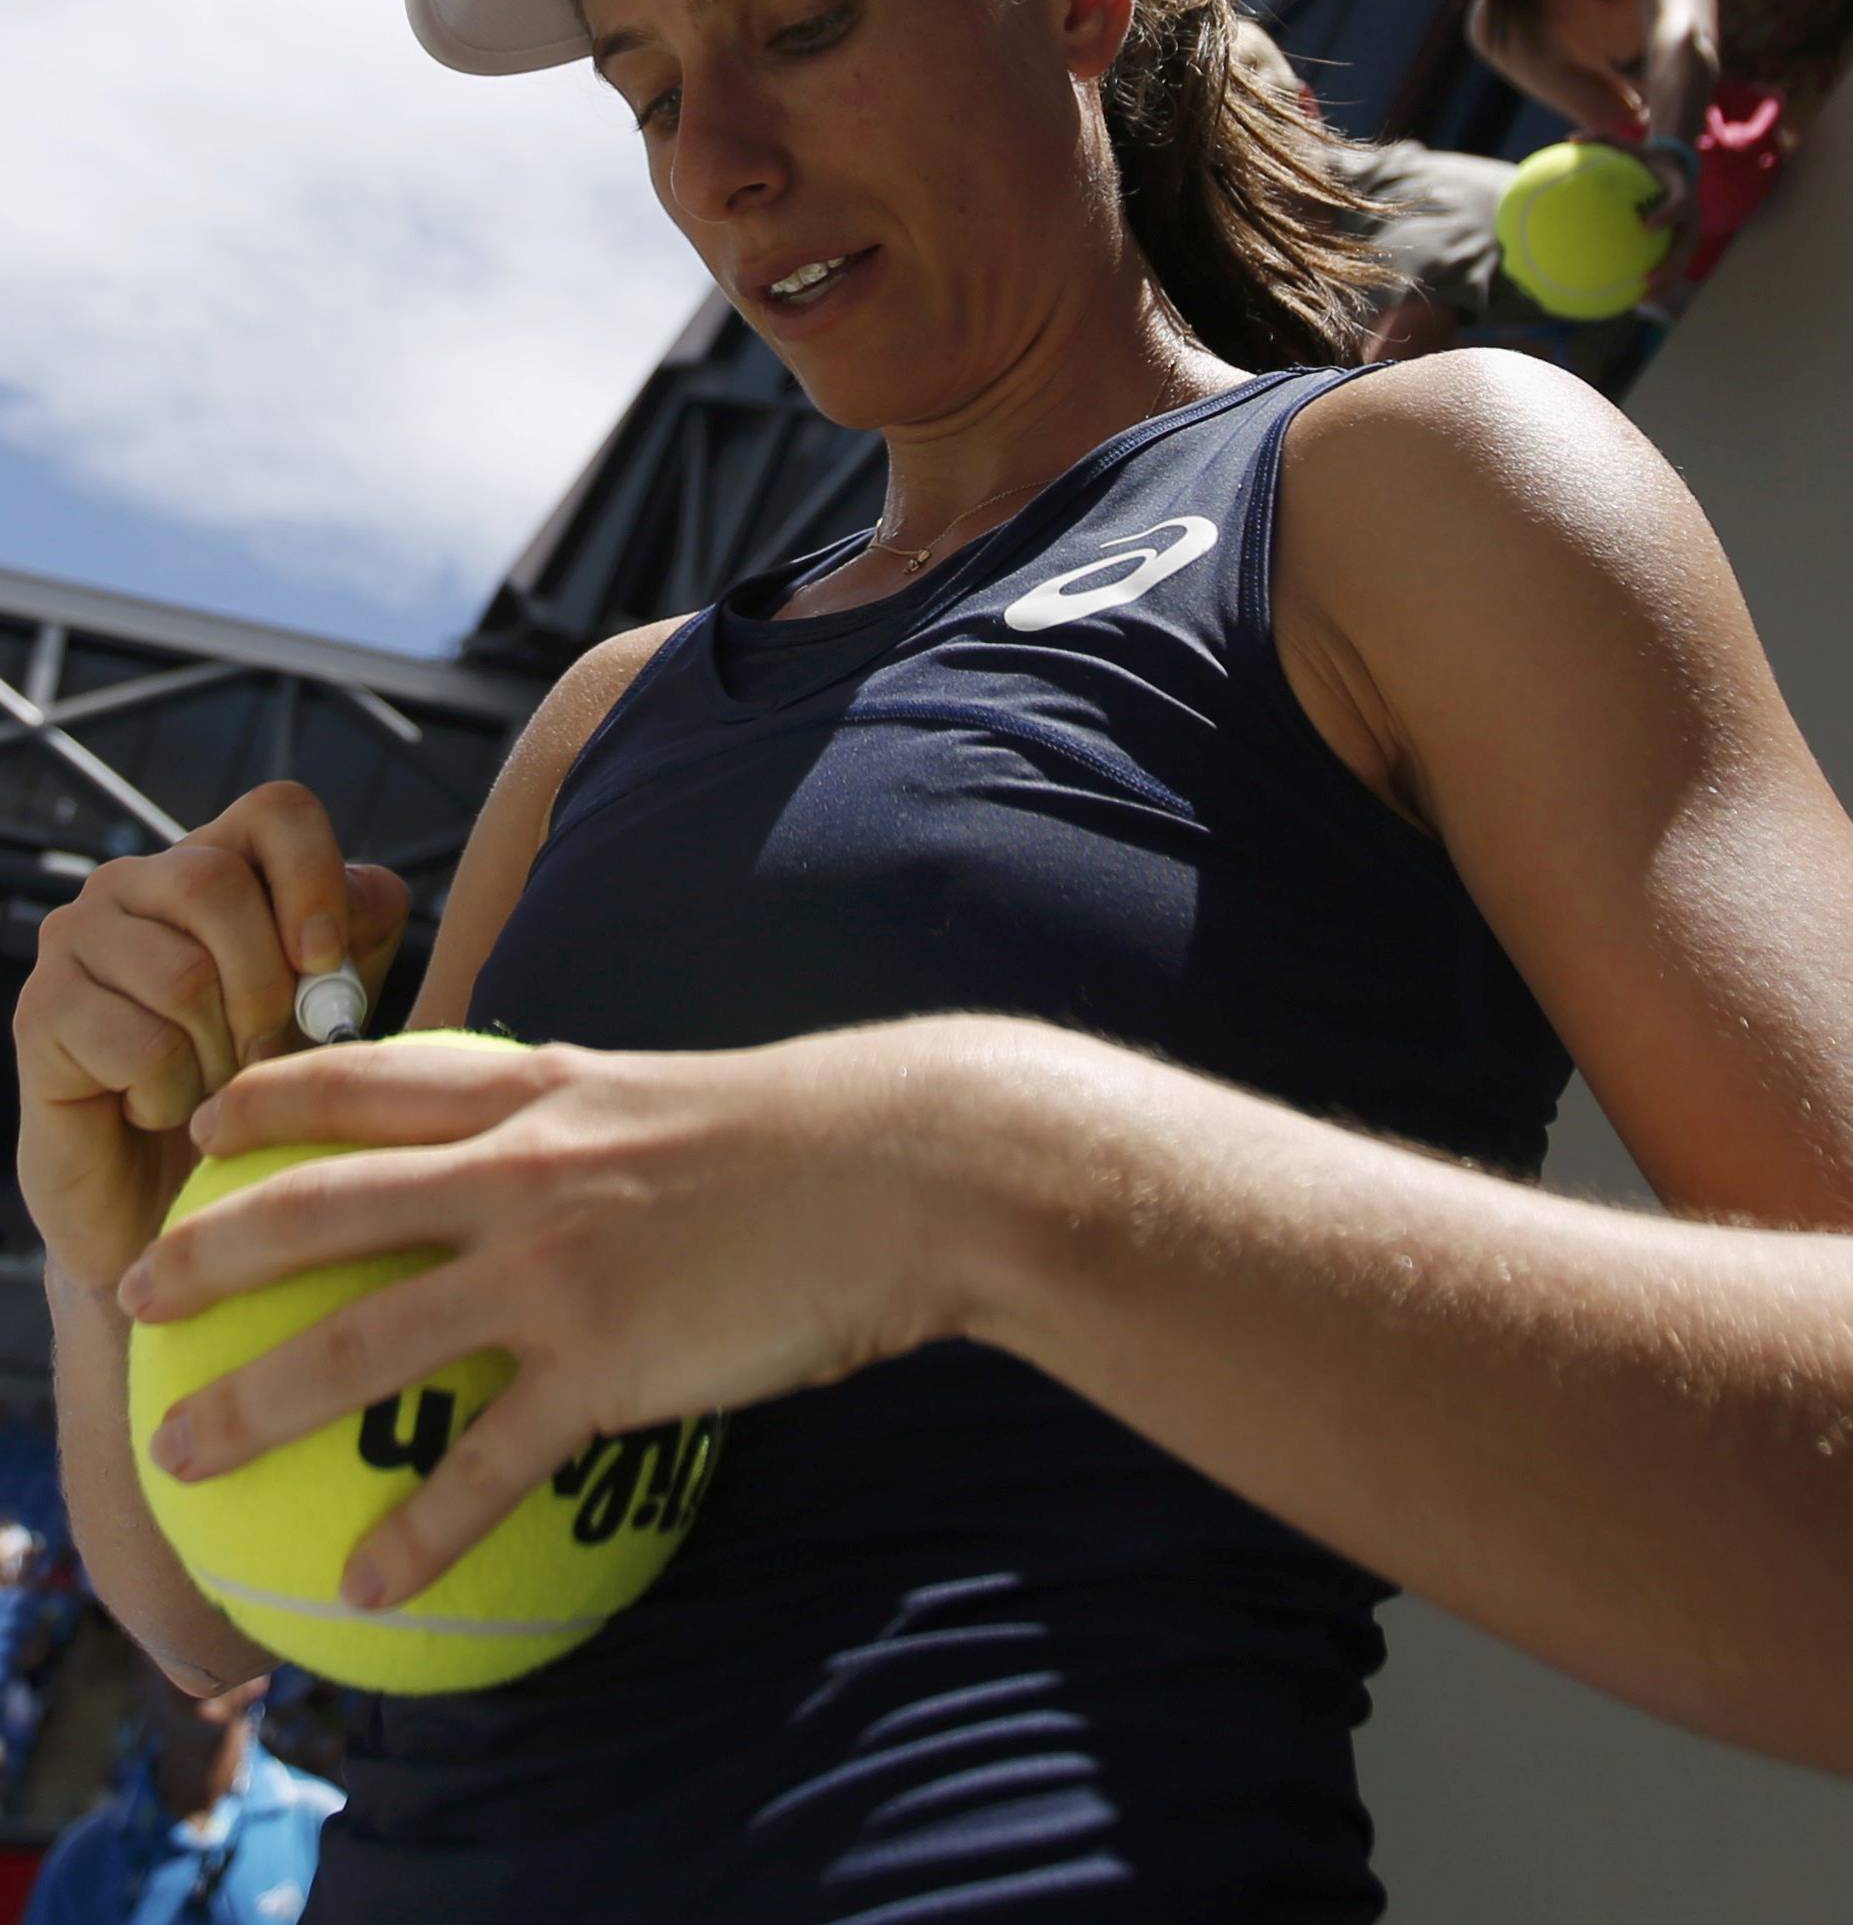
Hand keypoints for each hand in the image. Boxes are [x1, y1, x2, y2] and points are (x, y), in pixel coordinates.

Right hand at [14, 783, 409, 1294]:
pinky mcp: (39, 1011)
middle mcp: (136, 880)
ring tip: (212, 1086)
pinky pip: (140, 1044)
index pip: (276, 809)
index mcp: (216, 858)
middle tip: (270, 1053)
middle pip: (216, 884)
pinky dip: (173, 1096)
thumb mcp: (330, 1002)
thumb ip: (356, 936)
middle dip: (267, 988)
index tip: (324, 963)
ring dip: (221, 1056)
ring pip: (181, 973)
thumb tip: (359, 903)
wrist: (167, 1199)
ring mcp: (77, 939)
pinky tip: (159, 1109)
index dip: (314, 876)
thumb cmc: (254, 1085)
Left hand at [113, 1025, 968, 1613]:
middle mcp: (522, 1170)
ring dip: (255, 1402)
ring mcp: (554, 1269)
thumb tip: (548, 1144)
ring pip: (365, 1341)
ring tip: (183, 1455)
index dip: (269, 1101)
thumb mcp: (665, 1092)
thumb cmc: (804, 1135)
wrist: (903, 1167)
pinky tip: (367, 1584)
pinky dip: (416, 1530)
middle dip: (209, 1253)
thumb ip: (583, 1117)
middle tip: (134, 1297)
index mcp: (538, 1093)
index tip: (203, 1132)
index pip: (369, 1084)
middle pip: (321, 1206)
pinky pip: (484, 1463)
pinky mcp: (604, 1364)